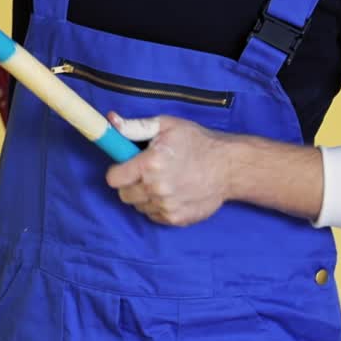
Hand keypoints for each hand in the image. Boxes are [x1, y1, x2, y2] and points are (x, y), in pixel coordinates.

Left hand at [103, 112, 233, 226]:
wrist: (230, 167)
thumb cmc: (197, 142)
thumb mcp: (166, 125)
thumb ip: (134, 127)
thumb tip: (110, 122)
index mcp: (150, 164)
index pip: (113, 178)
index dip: (117, 171)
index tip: (126, 165)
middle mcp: (156, 188)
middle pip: (123, 194)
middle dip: (130, 183)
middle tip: (146, 172)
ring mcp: (167, 206)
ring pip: (138, 205)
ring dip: (143, 195)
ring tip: (161, 181)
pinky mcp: (176, 219)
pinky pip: (153, 215)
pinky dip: (156, 206)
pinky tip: (171, 192)